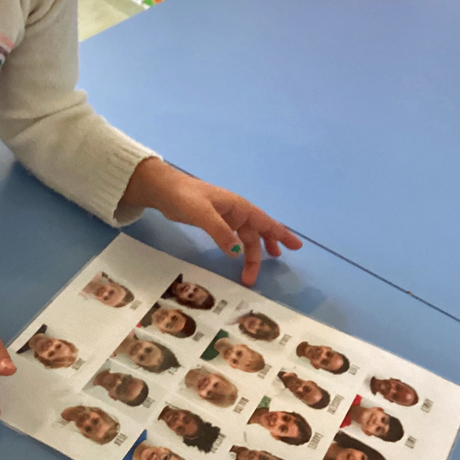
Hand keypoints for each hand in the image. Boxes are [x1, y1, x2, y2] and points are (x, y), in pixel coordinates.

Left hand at [122, 158, 301, 285]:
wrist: (164, 190)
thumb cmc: (184, 197)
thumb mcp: (203, 214)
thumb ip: (221, 232)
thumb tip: (238, 252)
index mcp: (238, 206)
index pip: (264, 221)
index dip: (280, 234)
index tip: (296, 246)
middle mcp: (235, 211)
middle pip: (256, 232)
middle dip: (266, 247)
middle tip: (277, 263)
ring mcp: (224, 217)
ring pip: (244, 236)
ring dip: (251, 252)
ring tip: (254, 270)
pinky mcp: (213, 222)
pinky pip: (233, 237)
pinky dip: (239, 247)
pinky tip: (238, 255)